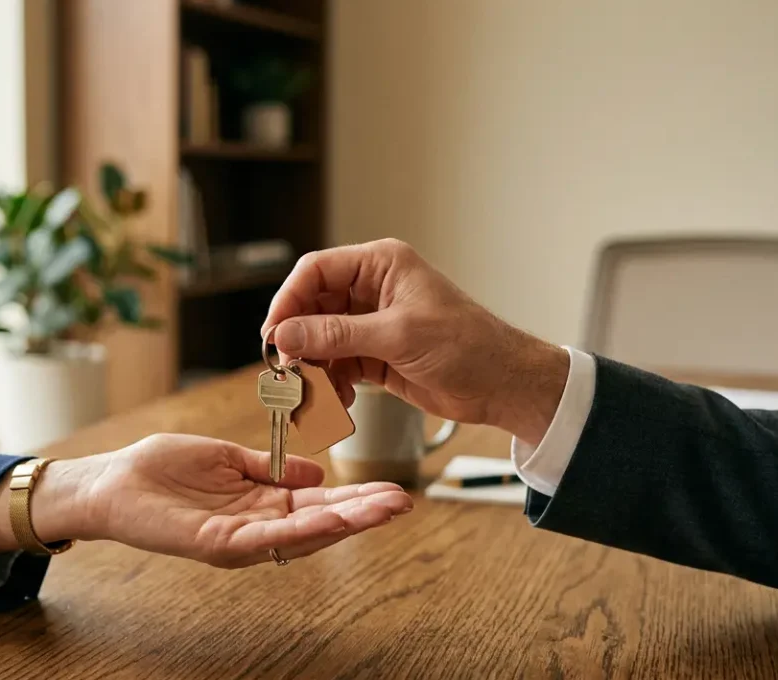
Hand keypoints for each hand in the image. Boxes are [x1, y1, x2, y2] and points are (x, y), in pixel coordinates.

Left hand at [0, 434, 412, 566]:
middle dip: (363, 514)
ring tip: (381, 510)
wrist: (112, 482)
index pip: (319, 504)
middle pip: (320, 524)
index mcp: (260, 505)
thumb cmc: (161, 470)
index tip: (392, 491)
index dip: (355, 498)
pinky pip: (263, 539)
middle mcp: (255, 529)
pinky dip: (297, 530)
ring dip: (344, 522)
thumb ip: (269, 468)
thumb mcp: (226, 459)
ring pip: (301, 535)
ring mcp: (238, 540)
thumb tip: (313, 472)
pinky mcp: (214, 543)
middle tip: (405, 504)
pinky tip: (328, 517)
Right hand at [261, 239, 568, 443]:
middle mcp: (372, 289)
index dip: (289, 299)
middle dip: (298, 338)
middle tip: (286, 368)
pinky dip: (331, 382)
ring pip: (321, 339)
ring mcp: (373, 323)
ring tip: (313, 390)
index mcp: (381, 265)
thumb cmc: (468, 347)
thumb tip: (286, 336)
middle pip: (313, 306)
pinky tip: (336, 400)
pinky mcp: (376, 354)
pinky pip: (337, 364)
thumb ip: (337, 335)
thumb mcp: (397, 337)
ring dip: (313, 365)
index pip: (316, 271)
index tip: (274, 333)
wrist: (503, 386)